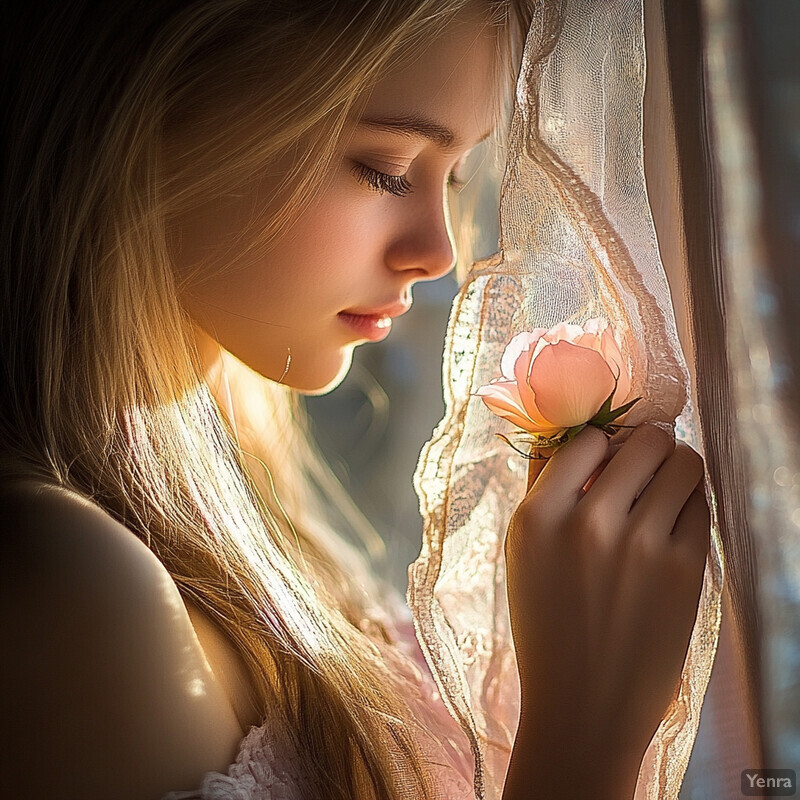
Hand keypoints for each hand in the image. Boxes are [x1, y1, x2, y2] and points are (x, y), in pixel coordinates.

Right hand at [504, 423, 709, 775]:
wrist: (583, 704)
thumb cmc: (547, 624)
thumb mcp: (522, 553)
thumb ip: (540, 489)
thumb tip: (567, 435)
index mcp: (537, 518)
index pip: (585, 440)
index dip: (601, 443)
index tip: (608, 457)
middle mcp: (588, 523)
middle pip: (642, 441)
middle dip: (647, 446)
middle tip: (645, 463)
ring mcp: (640, 546)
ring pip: (682, 463)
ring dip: (677, 467)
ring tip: (666, 486)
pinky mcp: (685, 570)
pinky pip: (700, 505)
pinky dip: (690, 505)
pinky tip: (673, 525)